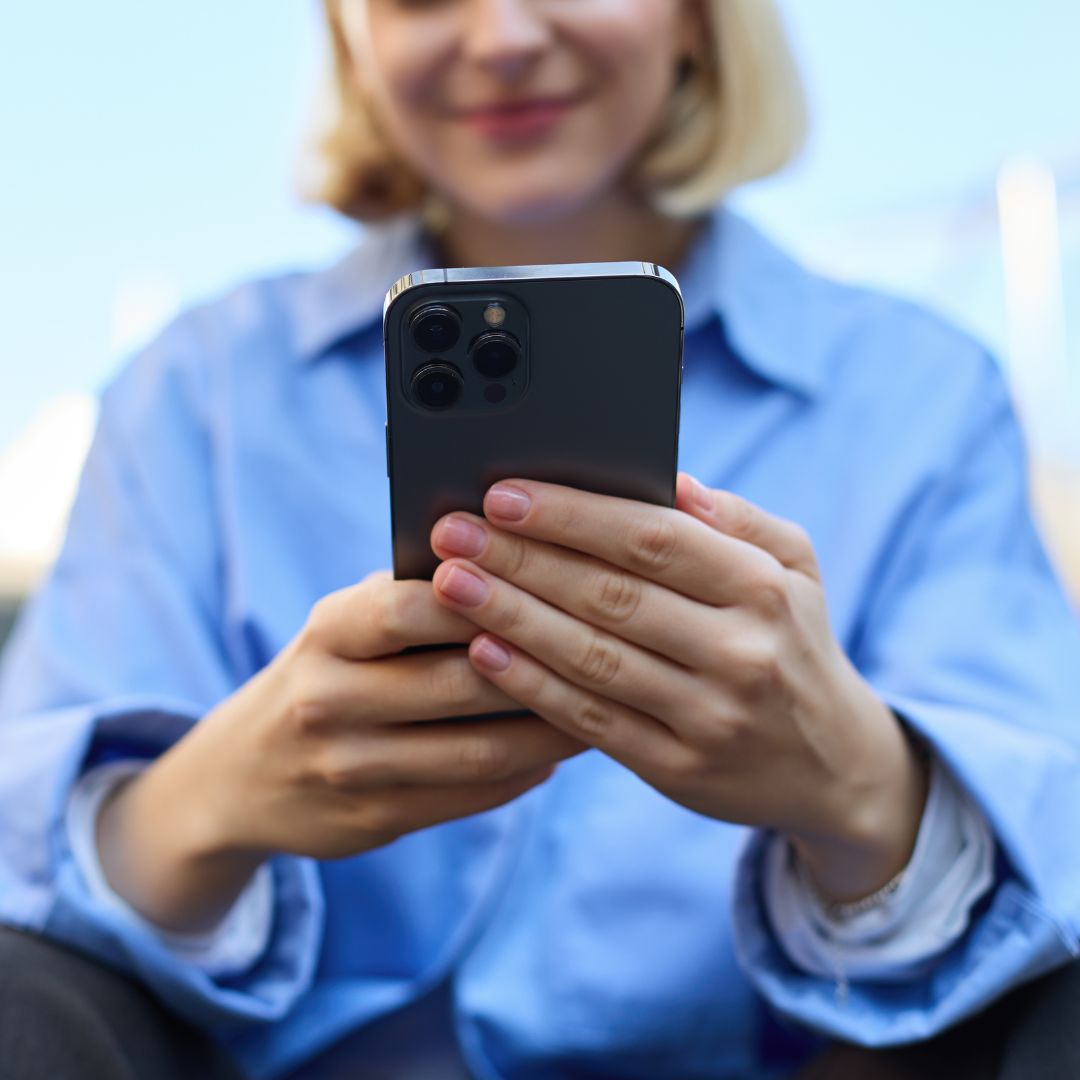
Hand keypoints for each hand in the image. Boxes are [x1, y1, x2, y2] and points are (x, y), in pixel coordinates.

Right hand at [182, 569, 586, 860]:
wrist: (241, 776)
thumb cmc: (326, 671)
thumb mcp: (345, 624)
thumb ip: (416, 598)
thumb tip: (526, 565)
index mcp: (327, 633)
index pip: (409, 605)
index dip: (485, 593)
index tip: (552, 579)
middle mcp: (328, 700)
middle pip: (460, 682)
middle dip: (541, 665)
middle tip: (609, 648)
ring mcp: (349, 768)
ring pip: (478, 750)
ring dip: (551, 728)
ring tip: (605, 702)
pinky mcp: (374, 820)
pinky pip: (472, 796)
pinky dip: (528, 771)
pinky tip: (563, 747)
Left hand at [428, 474, 928, 901]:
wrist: (836, 765)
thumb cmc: (795, 642)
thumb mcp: (795, 567)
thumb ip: (733, 518)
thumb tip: (664, 478)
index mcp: (762, 586)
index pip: (653, 540)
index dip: (572, 516)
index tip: (503, 494)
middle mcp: (740, 651)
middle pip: (610, 595)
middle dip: (522, 559)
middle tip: (453, 533)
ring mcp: (709, 716)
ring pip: (592, 657)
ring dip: (512, 617)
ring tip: (451, 584)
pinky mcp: (678, 769)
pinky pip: (591, 721)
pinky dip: (532, 686)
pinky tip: (482, 652)